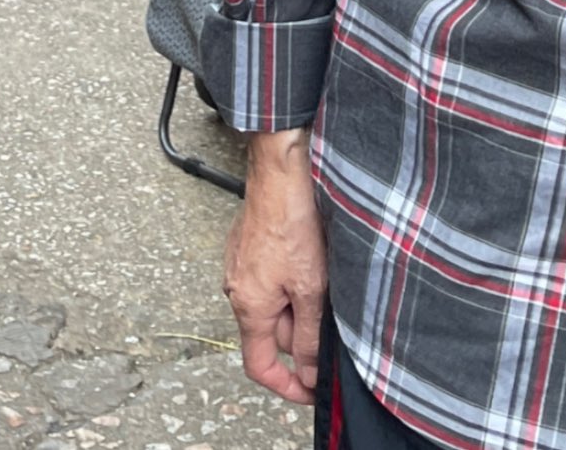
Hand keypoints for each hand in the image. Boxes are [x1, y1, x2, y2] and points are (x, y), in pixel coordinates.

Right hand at [225, 129, 328, 403]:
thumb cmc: (292, 224)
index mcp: (249, 307)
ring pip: (273, 306)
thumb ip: (310, 337)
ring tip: (320, 276)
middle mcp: (236, 291)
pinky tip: (308, 259)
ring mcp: (239, 268)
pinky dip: (290, 282)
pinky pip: (269, 281)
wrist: (280, 173)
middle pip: (271, 334)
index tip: (310, 391)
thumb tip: (309, 374)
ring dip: (298, 304)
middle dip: (301, 332)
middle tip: (329, 310)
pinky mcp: (247, 250)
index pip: (258, 365)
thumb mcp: (311, 289)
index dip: (286, 385)